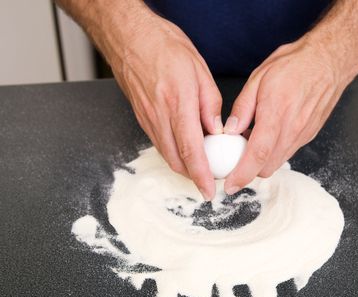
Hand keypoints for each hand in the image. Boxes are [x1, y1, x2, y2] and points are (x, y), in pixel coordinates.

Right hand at [103, 14, 221, 199]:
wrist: (130, 37)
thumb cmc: (165, 46)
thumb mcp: (199, 71)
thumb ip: (210, 105)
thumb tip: (218, 131)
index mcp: (177, 104)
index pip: (191, 150)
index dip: (201, 175)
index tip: (209, 190)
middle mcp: (159, 116)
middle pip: (176, 159)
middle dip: (193, 177)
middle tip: (210, 181)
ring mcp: (147, 118)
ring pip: (166, 154)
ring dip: (183, 167)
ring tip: (201, 168)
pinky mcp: (141, 117)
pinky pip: (158, 143)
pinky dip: (173, 153)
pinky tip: (185, 150)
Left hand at [223, 38, 354, 193]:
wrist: (328, 61)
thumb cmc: (294, 65)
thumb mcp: (259, 77)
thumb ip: (243, 107)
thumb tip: (230, 130)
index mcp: (276, 113)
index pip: (257, 154)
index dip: (242, 174)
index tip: (230, 185)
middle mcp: (292, 129)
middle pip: (267, 166)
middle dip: (249, 171)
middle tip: (235, 159)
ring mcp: (303, 134)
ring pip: (278, 161)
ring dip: (262, 161)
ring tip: (251, 142)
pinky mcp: (309, 135)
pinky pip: (288, 152)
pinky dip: (274, 152)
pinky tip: (268, 135)